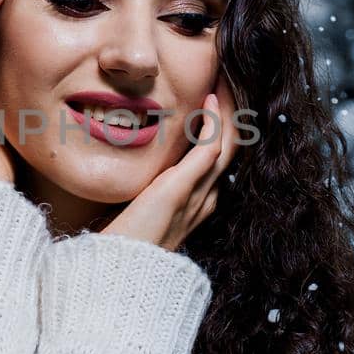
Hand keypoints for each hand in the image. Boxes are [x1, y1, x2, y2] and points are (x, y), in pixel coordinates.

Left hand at [99, 73, 239, 251]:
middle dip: (235, 110)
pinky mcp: (179, 191)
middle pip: (233, 146)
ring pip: (229, 145)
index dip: (225, 125)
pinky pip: (209, 151)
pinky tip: (209, 100)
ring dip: (230, 109)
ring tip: (227, 78)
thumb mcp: (139, 211)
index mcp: (198, 203)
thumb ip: (146, 192)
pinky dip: (213, 123)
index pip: (222, 157)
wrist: (117, 276)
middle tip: (231, 77)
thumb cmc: (122, 247)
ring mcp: (197, 195)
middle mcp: (205, 198)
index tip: (217, 94)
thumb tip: (135, 172)